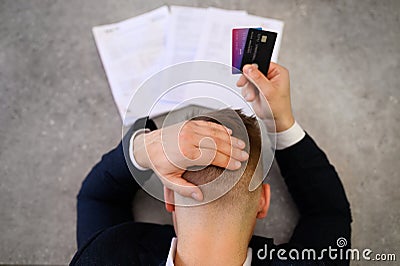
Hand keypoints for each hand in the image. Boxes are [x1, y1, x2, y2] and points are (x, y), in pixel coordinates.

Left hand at [133, 120, 248, 200]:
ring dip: (230, 139)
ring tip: (241, 145)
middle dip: (233, 151)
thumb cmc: (160, 164)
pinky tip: (229, 132)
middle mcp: (189, 139)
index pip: (213, 157)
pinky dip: (220, 129)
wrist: (148, 146)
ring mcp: (189, 129)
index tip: (237, 166)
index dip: (227, 162)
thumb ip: (185, 189)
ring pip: (215, 133)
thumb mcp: (169, 181)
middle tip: (244, 156)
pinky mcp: (189, 124)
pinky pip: (208, 125)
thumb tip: (200, 196)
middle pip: (217, 144)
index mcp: (186, 154)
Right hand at [236, 62, 294, 131]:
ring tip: (252, 96)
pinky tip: (252, 97)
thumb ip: (257, 78)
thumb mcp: (268, 91)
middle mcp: (271, 76)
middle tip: (245, 84)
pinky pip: (247, 86)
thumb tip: (248, 68)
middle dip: (249, 80)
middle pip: (253, 70)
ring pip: (249, 79)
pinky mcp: (258, 89)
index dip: (253, 67)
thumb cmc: (279, 107)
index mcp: (278, 72)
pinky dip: (247, 92)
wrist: (276, 121)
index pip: (262, 63)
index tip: (246, 71)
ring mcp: (264, 83)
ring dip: (248, 88)